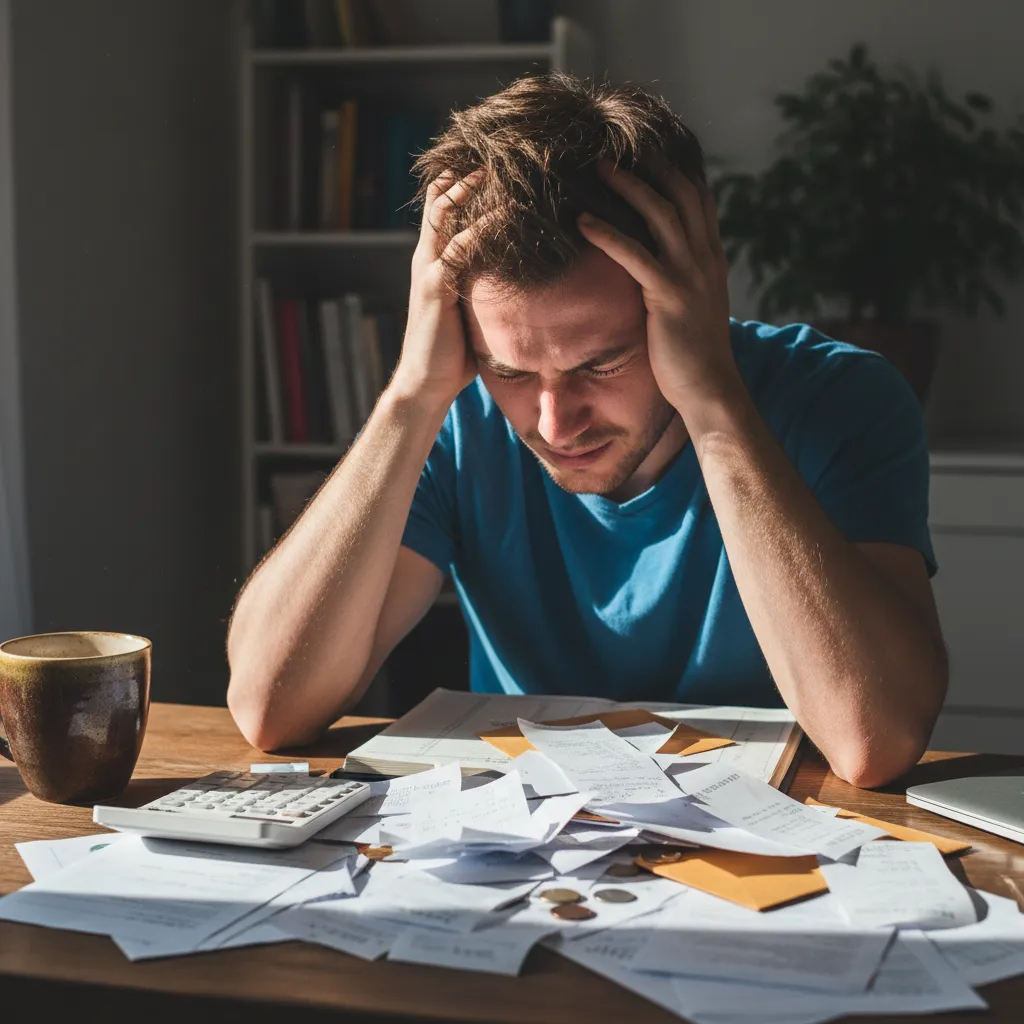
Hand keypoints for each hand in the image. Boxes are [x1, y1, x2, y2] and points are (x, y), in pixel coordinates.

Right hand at [389, 170, 483, 409]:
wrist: (427, 382)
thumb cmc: (453, 352)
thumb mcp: (471, 310)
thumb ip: (485, 288)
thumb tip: (520, 280)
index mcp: (433, 261)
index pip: (441, 208)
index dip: (461, 182)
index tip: (491, 163)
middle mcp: (426, 258)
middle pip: (440, 199)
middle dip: (465, 172)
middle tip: (498, 151)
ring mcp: (428, 269)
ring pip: (444, 214)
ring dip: (469, 188)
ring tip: (497, 167)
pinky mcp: (436, 287)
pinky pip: (459, 247)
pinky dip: (481, 228)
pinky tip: (505, 214)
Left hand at [576, 157, 737, 409]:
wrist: (710, 389)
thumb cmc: (692, 353)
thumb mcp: (691, 305)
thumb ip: (677, 276)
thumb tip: (651, 262)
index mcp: (711, 256)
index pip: (697, 196)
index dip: (672, 166)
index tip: (642, 148)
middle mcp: (706, 257)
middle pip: (681, 192)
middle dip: (649, 164)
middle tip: (613, 147)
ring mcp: (690, 274)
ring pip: (660, 213)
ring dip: (627, 186)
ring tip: (596, 168)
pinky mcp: (669, 296)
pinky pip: (635, 255)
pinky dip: (607, 233)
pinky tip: (581, 222)